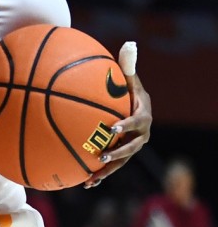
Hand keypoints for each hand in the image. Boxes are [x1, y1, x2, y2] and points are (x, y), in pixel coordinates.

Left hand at [86, 42, 151, 187]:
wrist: (134, 107)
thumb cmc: (129, 89)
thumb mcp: (129, 77)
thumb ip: (127, 64)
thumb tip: (129, 43)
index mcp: (142, 115)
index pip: (136, 121)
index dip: (126, 125)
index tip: (113, 127)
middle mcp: (141, 134)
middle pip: (131, 147)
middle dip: (117, 152)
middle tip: (101, 155)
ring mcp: (132, 146)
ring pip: (121, 161)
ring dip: (107, 170)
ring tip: (91, 178)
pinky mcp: (122, 154)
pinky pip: (112, 166)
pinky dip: (99, 174)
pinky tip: (84, 183)